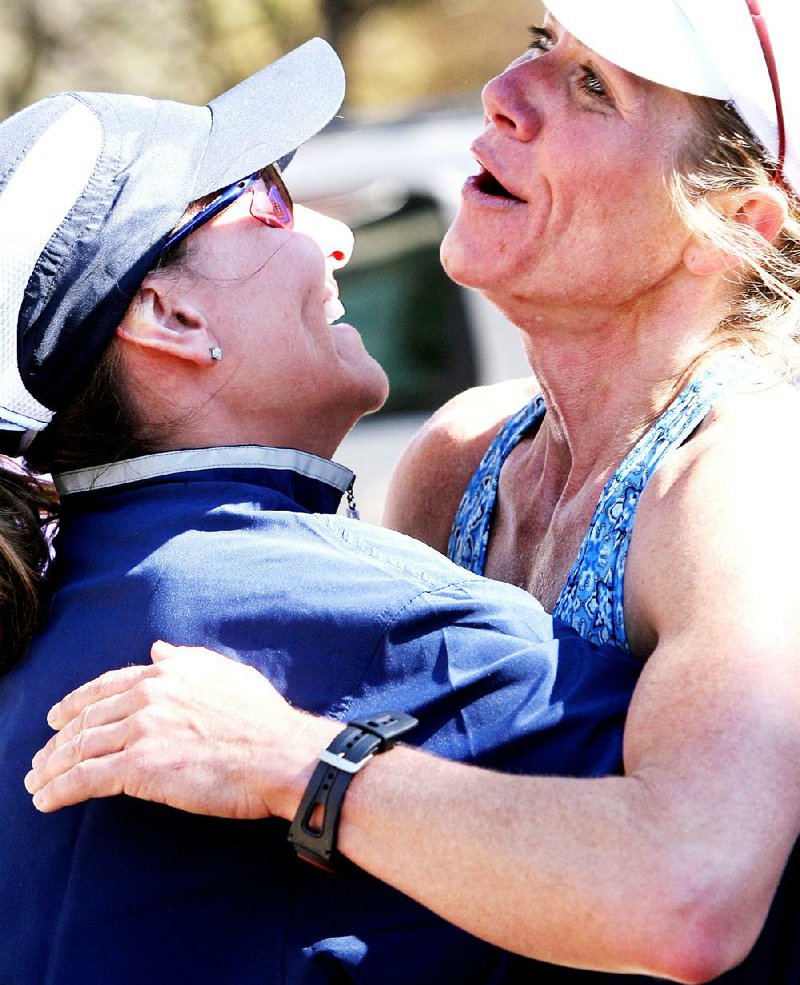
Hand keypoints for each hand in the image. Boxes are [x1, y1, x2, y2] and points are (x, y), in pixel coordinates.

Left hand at [25, 641, 339, 818]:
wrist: (280, 753)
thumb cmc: (262, 718)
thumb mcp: (226, 672)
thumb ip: (187, 659)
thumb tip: (158, 649)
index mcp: (166, 672)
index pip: (106, 686)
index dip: (76, 702)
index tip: (57, 718)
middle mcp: (148, 696)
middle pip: (87, 718)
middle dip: (57, 741)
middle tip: (40, 759)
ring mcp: (142, 730)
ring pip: (80, 749)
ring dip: (50, 768)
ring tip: (37, 783)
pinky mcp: (141, 767)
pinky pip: (86, 778)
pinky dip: (60, 790)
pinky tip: (47, 801)